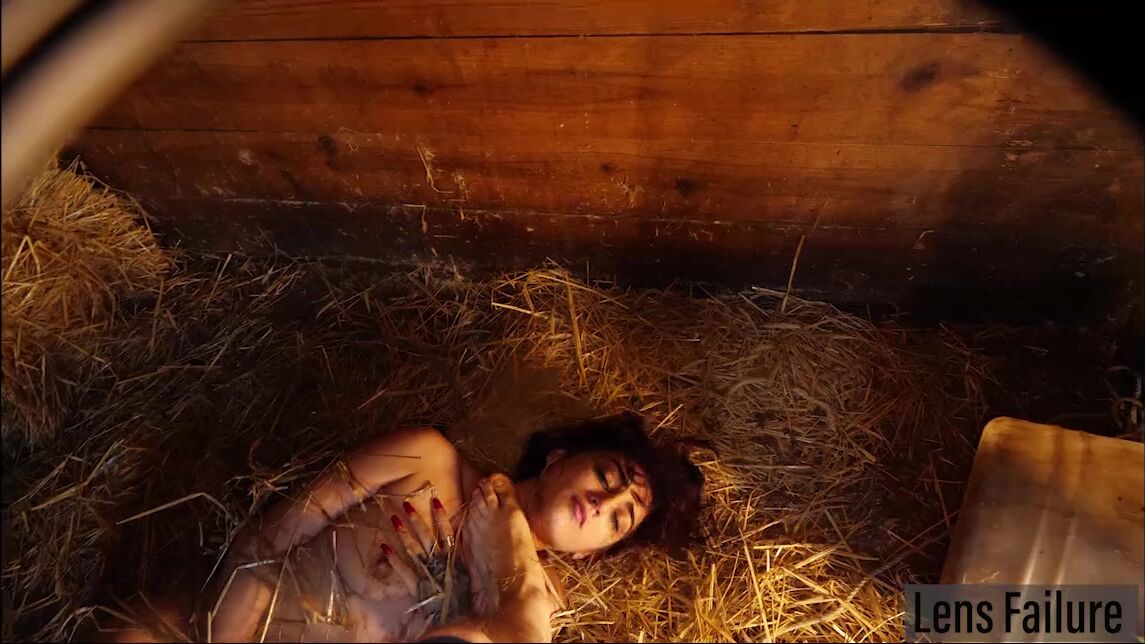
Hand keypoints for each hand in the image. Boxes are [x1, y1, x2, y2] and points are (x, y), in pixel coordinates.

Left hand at [378, 494, 469, 626]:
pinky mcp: (419, 589)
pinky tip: (384, 548)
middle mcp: (441, 564)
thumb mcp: (471, 579)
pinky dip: (394, 561)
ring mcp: (428, 575)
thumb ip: (466, 562)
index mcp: (456, 560)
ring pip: (414, 551)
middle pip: (427, 538)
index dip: (440, 517)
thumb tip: (465, 541)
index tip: (434, 500)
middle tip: (406, 504)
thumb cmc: (469, 601)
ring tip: (394, 518)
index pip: (447, 533)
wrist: (464, 623)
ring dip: (404, 535)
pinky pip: (405, 573)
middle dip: (417, 520)